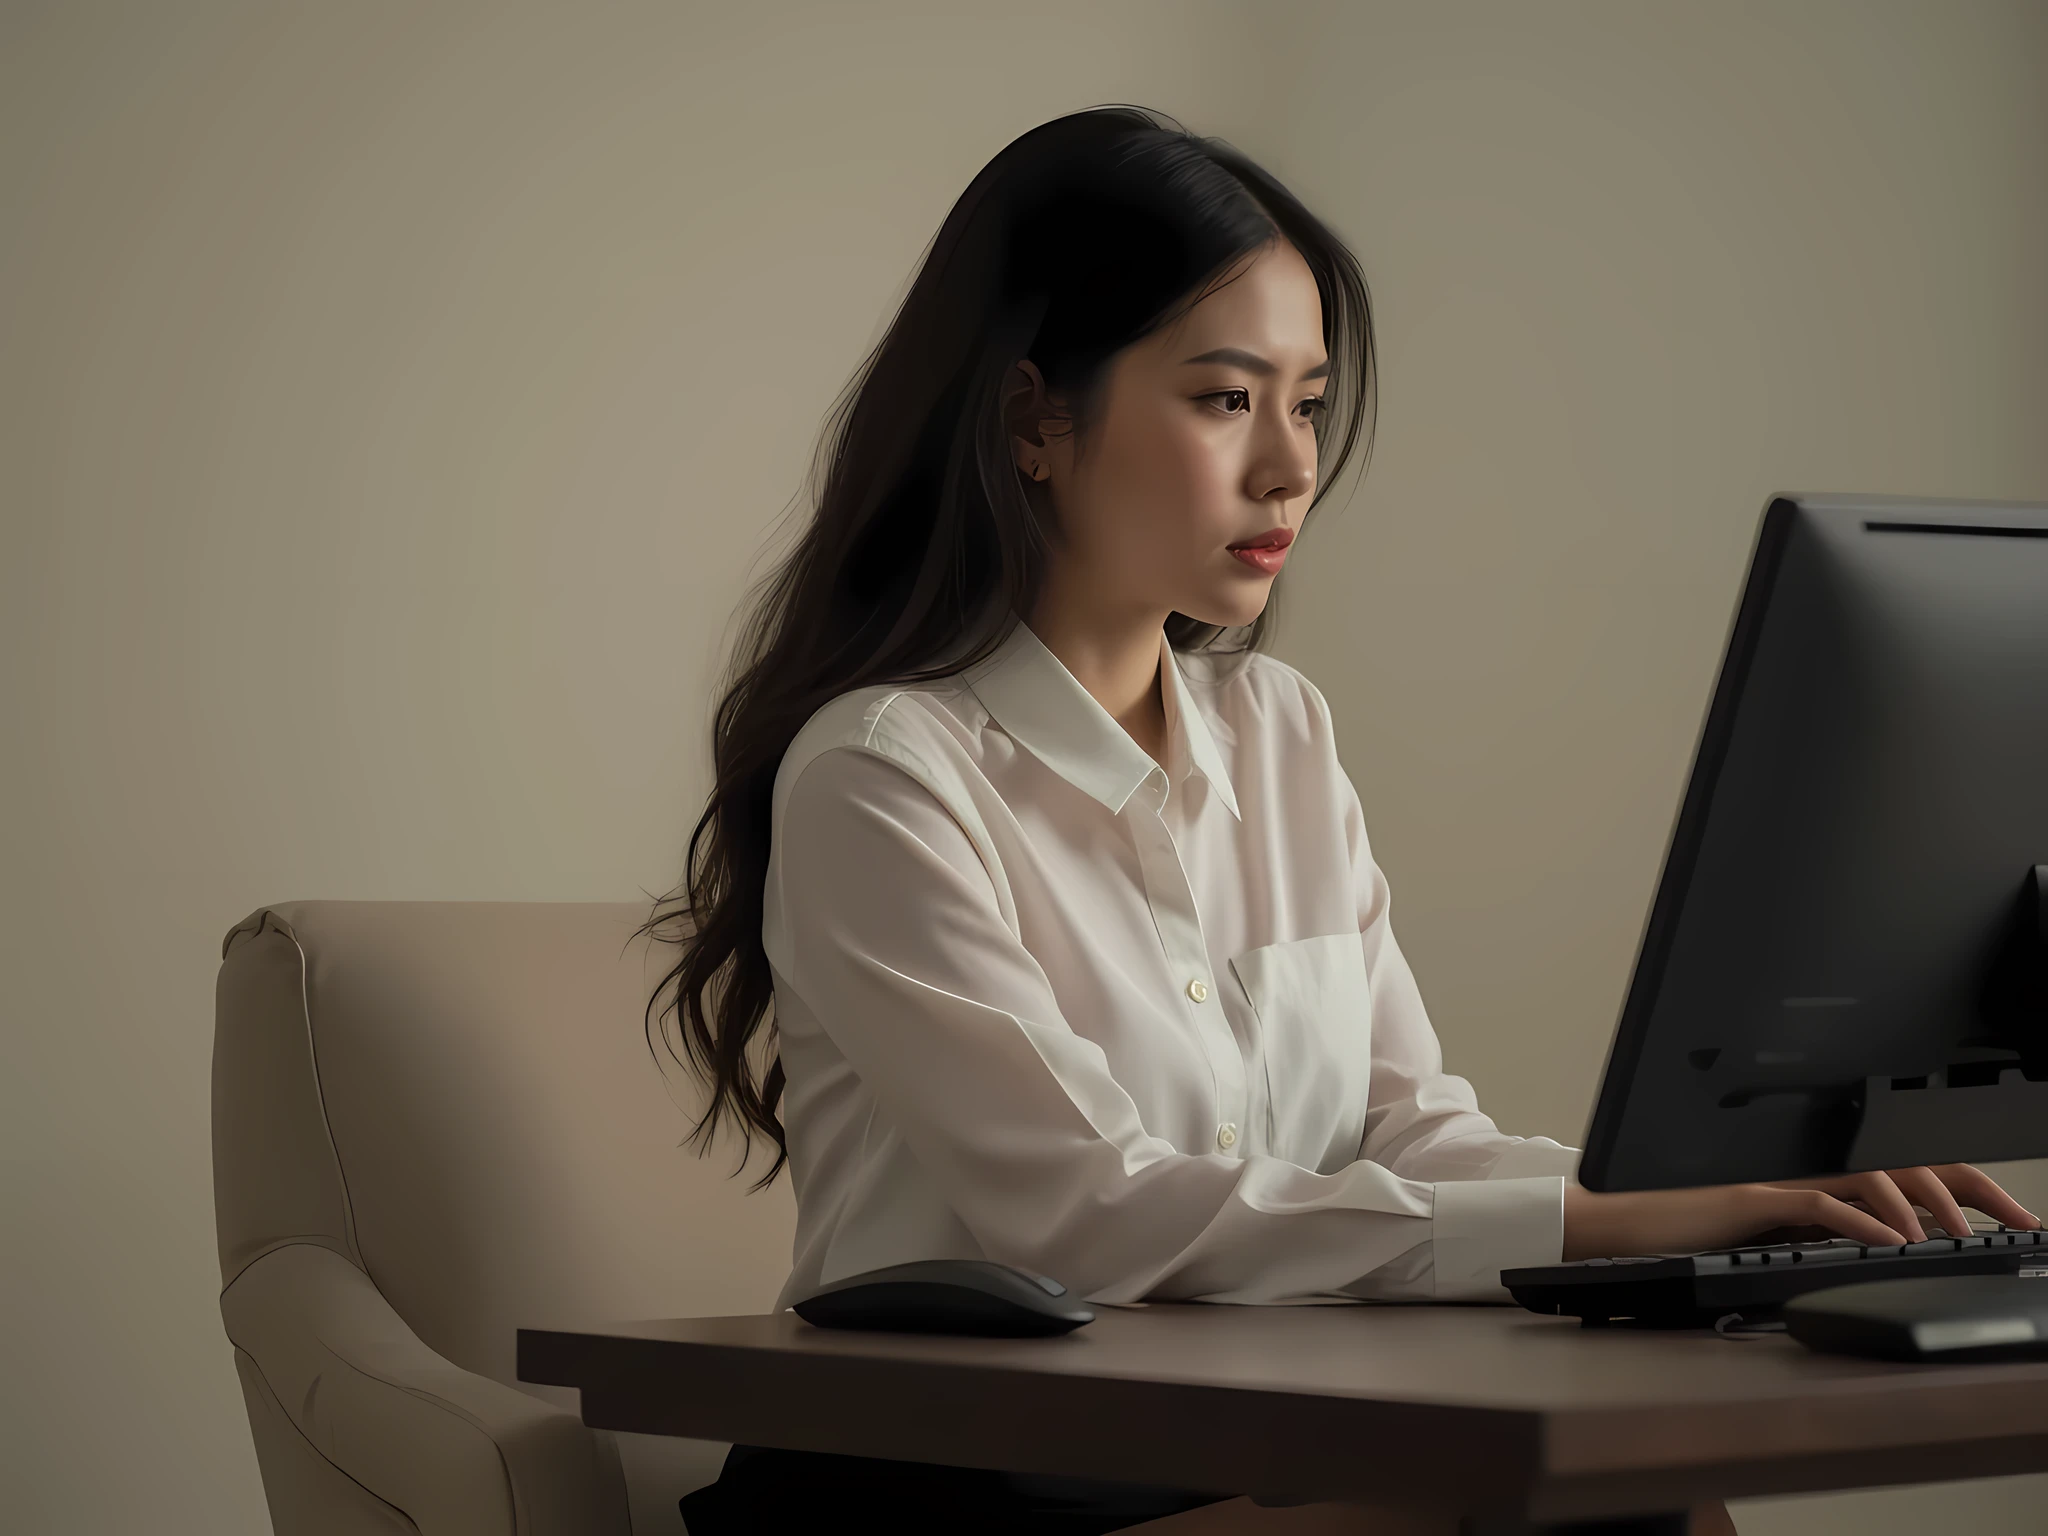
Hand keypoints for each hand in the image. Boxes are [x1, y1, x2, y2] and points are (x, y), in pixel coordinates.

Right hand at [1561, 1163, 2040, 1261]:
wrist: (1624, 1221)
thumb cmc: (1691, 1227)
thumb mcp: (1779, 1227)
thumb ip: (1827, 1223)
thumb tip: (1887, 1243)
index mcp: (1822, 1166)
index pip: (1913, 1163)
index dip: (1972, 1187)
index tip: (2017, 1216)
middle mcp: (1810, 1161)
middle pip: (1911, 1160)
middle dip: (1975, 1190)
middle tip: (2018, 1222)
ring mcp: (1783, 1174)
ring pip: (1875, 1172)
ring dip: (1923, 1205)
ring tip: (1949, 1237)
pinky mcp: (1754, 1195)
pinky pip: (1820, 1201)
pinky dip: (1862, 1220)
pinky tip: (1886, 1241)